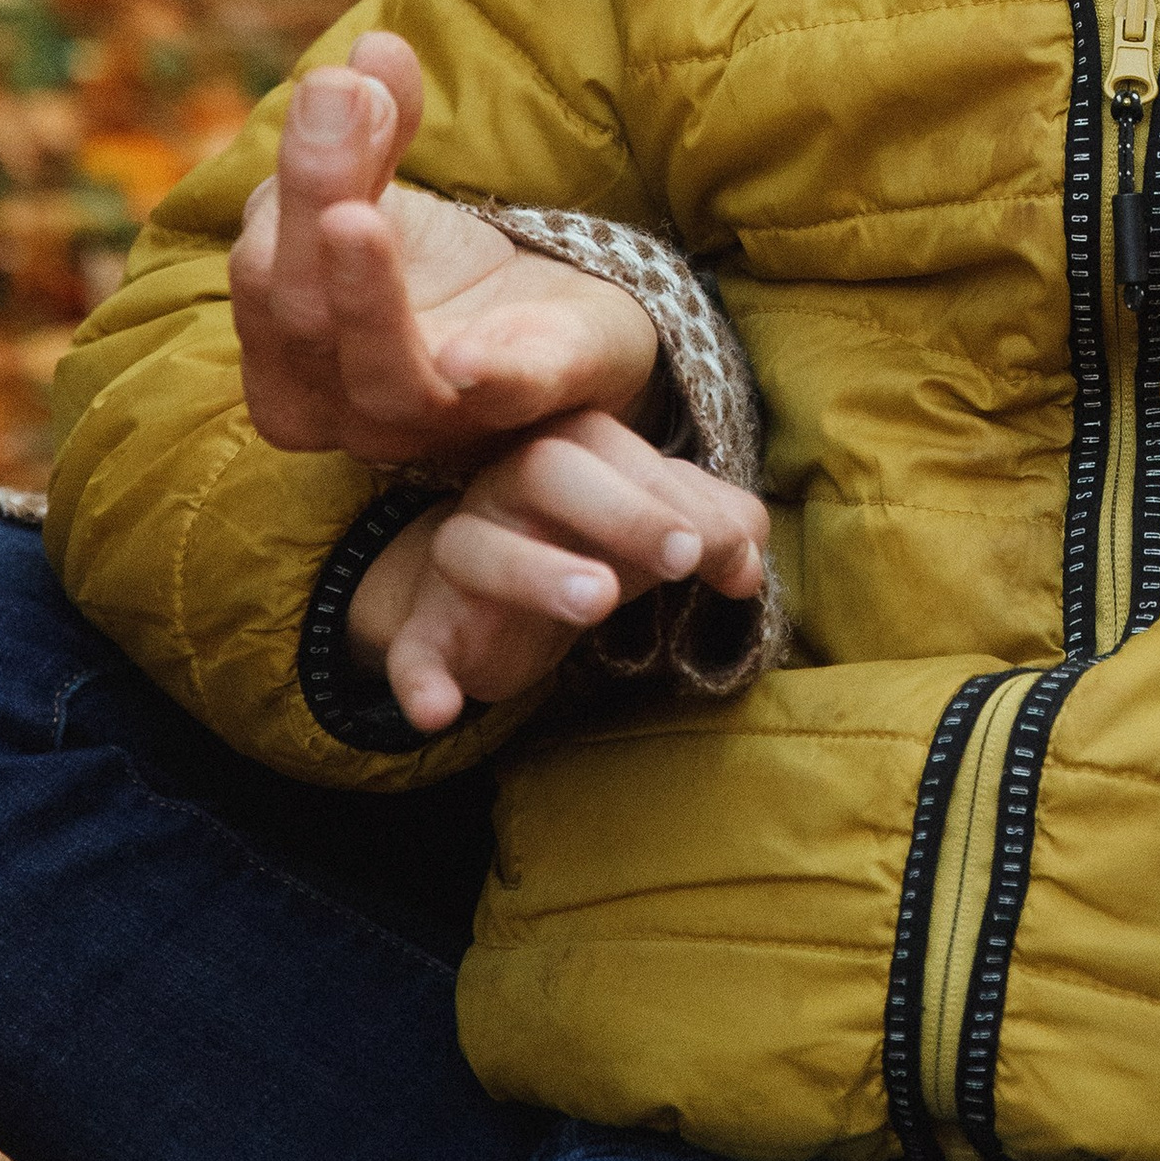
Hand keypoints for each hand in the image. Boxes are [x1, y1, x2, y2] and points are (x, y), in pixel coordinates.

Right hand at [232, 32, 658, 467]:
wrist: (556, 337)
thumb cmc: (442, 275)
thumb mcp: (395, 192)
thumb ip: (377, 125)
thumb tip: (374, 50)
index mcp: (289, 351)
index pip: (262, 269)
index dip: (295, 176)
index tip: (339, 84)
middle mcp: (341, 404)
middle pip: (300, 312)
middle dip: (316, 197)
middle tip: (342, 96)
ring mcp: (432, 421)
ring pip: (380, 376)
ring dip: (366, 297)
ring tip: (358, 216)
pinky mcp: (531, 408)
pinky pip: (509, 399)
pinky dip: (492, 376)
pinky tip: (473, 357)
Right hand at [347, 414, 771, 732]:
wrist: (486, 600)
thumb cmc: (590, 548)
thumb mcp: (657, 534)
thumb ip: (714, 531)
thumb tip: (748, 560)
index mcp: (567, 451)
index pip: (616, 449)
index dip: (673, 495)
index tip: (723, 551)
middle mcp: (504, 488)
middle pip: (544, 469)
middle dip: (620, 510)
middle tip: (681, 559)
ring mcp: (458, 556)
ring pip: (473, 545)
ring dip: (536, 571)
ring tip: (597, 602)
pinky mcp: (427, 628)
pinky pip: (410, 646)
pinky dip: (416, 676)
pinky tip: (441, 711)